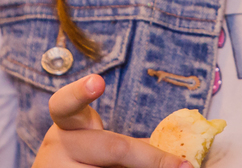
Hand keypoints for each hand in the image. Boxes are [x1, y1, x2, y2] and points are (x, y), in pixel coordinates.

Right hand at [32, 74, 190, 167]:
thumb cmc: (88, 160)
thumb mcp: (102, 144)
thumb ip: (130, 144)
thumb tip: (180, 151)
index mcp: (68, 125)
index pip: (65, 104)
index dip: (80, 92)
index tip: (98, 82)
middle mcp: (58, 147)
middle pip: (113, 147)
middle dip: (152, 158)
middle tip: (184, 166)